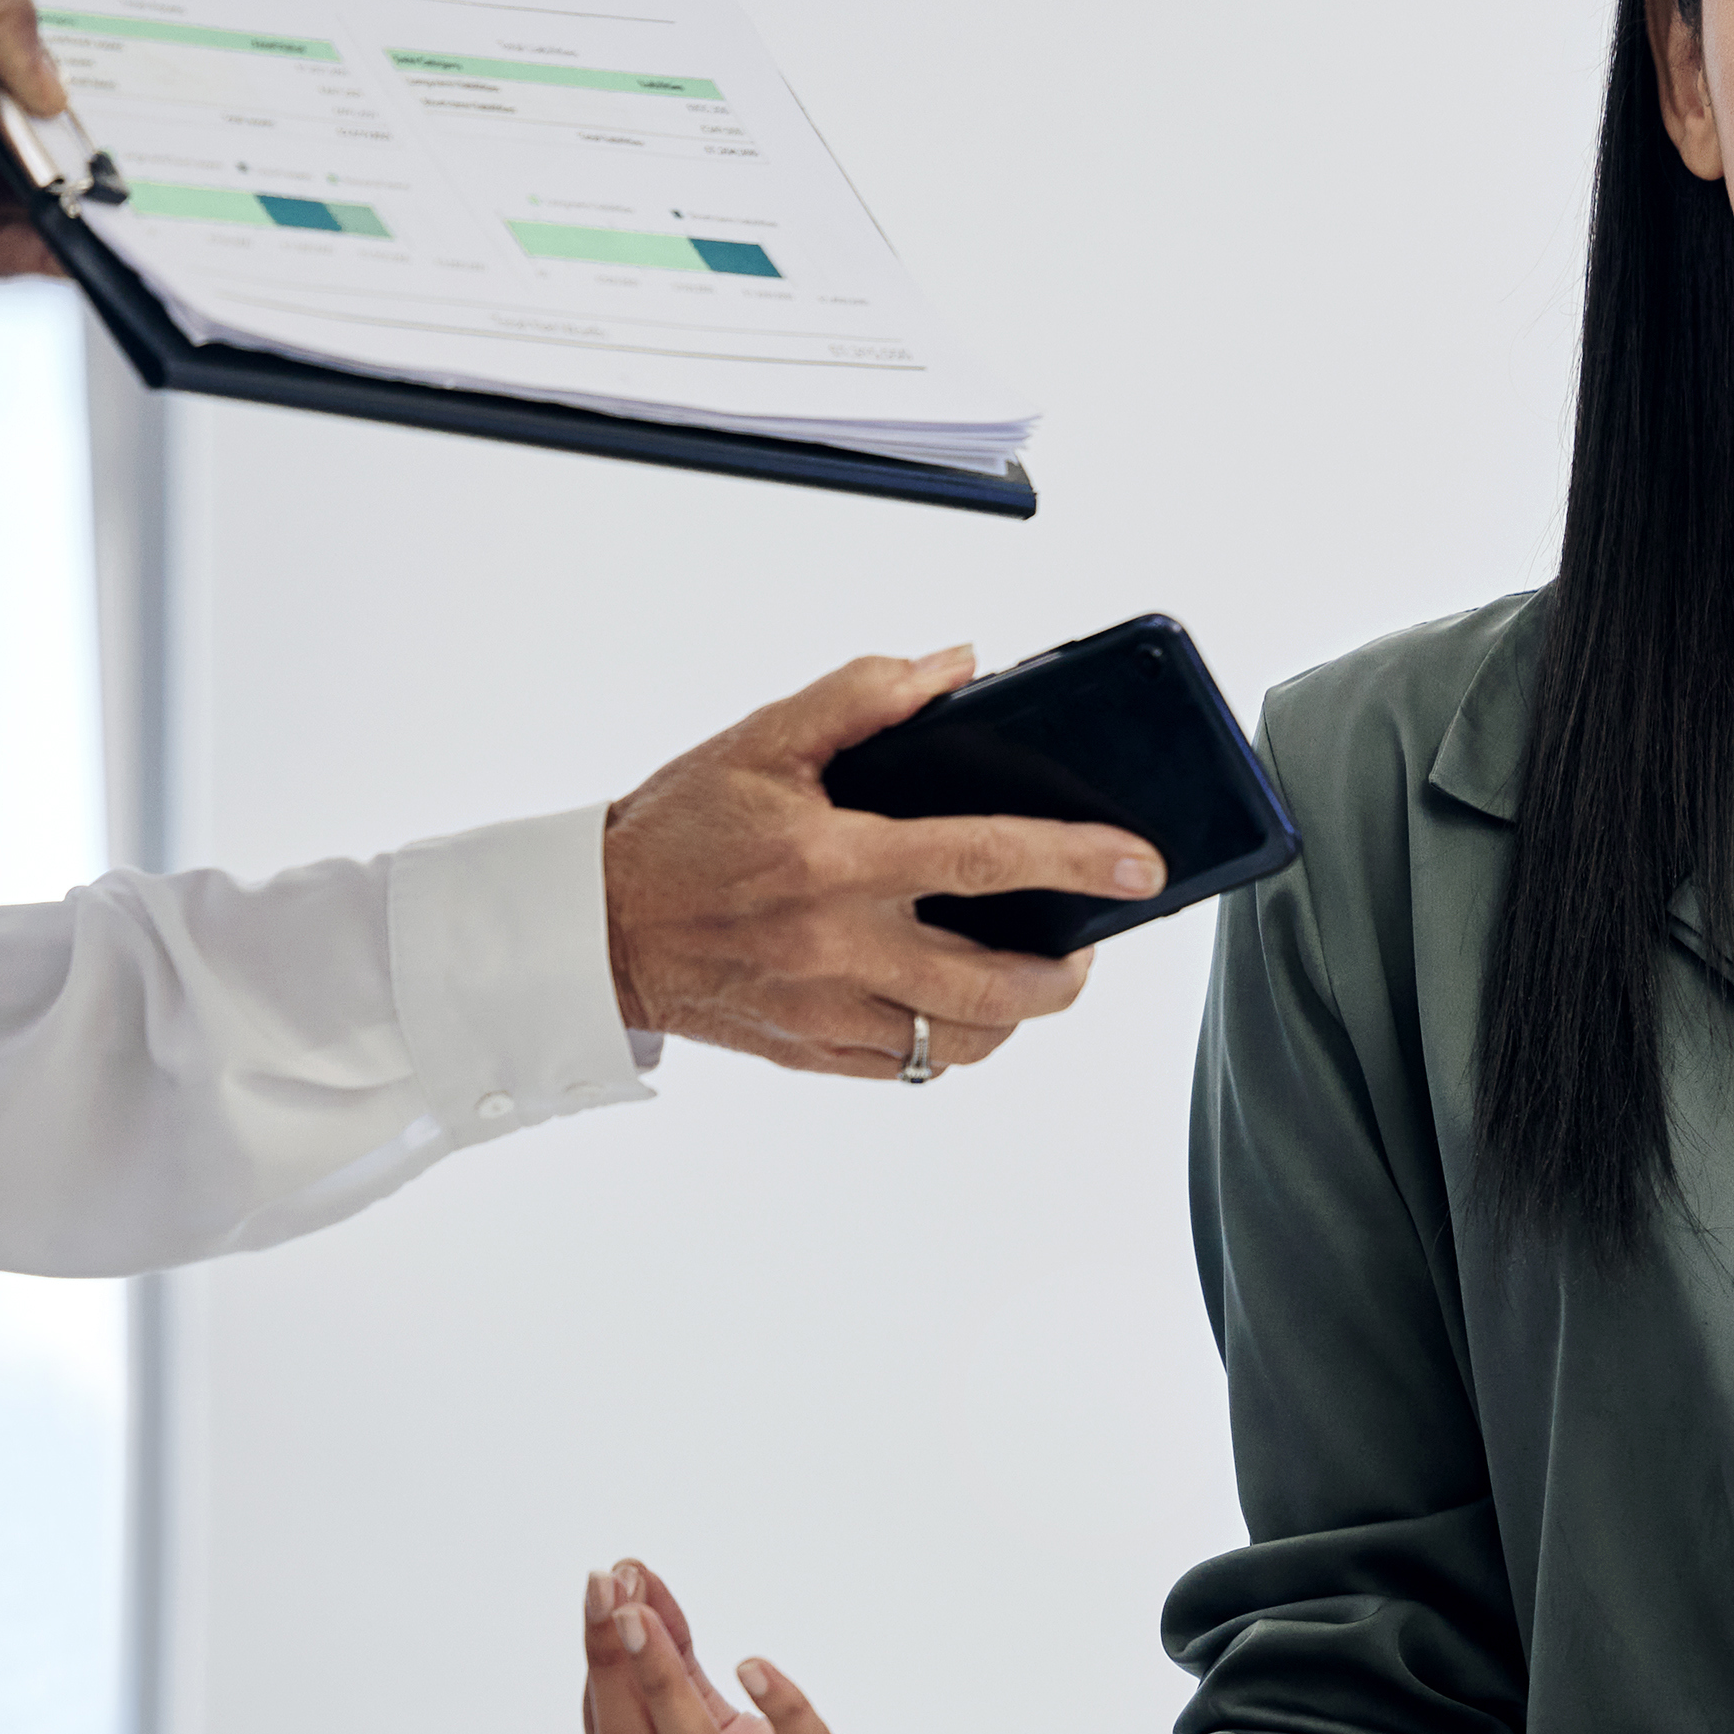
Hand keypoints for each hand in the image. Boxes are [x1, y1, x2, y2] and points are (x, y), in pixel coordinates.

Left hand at [0, 0, 69, 321]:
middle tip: (98, 128)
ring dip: (67, 188)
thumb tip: (47, 76)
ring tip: (102, 186)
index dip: (33, 52)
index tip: (78, 66)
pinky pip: (7, 250)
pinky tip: (82, 236)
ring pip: (19, 186)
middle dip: (61, 124)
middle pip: (13, 116)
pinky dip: (52, 248)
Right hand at [579, 1559, 965, 1733]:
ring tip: (643, 1613)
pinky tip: (755, 1663)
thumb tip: (631, 1582)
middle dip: (612, 1667)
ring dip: (665, 1682)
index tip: (600, 1584)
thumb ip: (680, 1673)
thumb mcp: (729, 1733)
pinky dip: (785, 1712)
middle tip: (604, 1583)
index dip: (600, 1667)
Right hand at [598, 653, 1169, 1076]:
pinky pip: (911, 1065)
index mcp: (831, 859)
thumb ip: (864, 696)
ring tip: (1024, 971)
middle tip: (1085, 945)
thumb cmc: (680, 829)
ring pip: (962, 1041)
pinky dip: (949, 1039)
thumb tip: (958, 667)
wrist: (594, 924)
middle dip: (1066, 973)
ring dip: (1013, 1012)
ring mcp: (826, 1010)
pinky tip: (951, 999)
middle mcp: (835, 945)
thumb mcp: (763, 740)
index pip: (985, 858)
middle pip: (995, 985)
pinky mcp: (814, 1053)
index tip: (1139, 864)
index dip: (1076, 860)